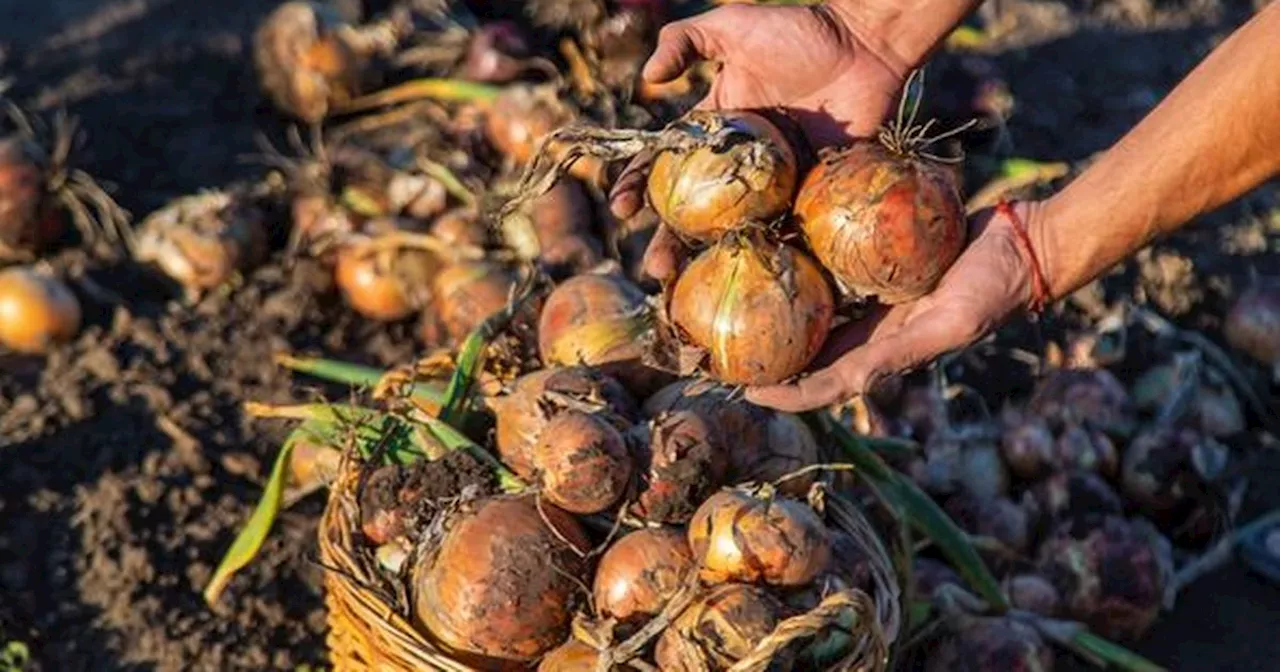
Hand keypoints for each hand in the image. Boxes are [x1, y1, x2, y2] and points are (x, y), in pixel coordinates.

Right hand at [608, 1, 910, 281]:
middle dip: (670, 240)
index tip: (622, 209)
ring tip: (691, 284)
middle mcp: (739, 162)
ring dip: (711, 259)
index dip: (639, 185)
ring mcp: (775, 183)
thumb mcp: (732, 26)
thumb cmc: (799, 32)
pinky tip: (752, 280)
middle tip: (654, 268)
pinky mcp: (810, 194)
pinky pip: (787, 230)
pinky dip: (769, 256)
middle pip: (695, 210)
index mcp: (715, 128)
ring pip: (735, 229)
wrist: (865, 46)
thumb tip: (646, 79)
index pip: (666, 164)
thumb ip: (684, 40)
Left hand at [744, 201, 1047, 411]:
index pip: (824, 384)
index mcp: (887, 355)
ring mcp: (878, 302)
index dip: (784, 392)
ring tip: (737, 306)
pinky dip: (807, 273)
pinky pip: (836, 272)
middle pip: (812, 353)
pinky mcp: (882, 267)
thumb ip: (898, 355)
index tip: (743, 390)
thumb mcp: (946, 325)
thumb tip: (849, 384)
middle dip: (770, 357)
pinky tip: (778, 255)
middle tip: (722, 351)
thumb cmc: (992, 288)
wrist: (1027, 243)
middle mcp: (876, 333)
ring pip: (818, 315)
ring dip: (782, 316)